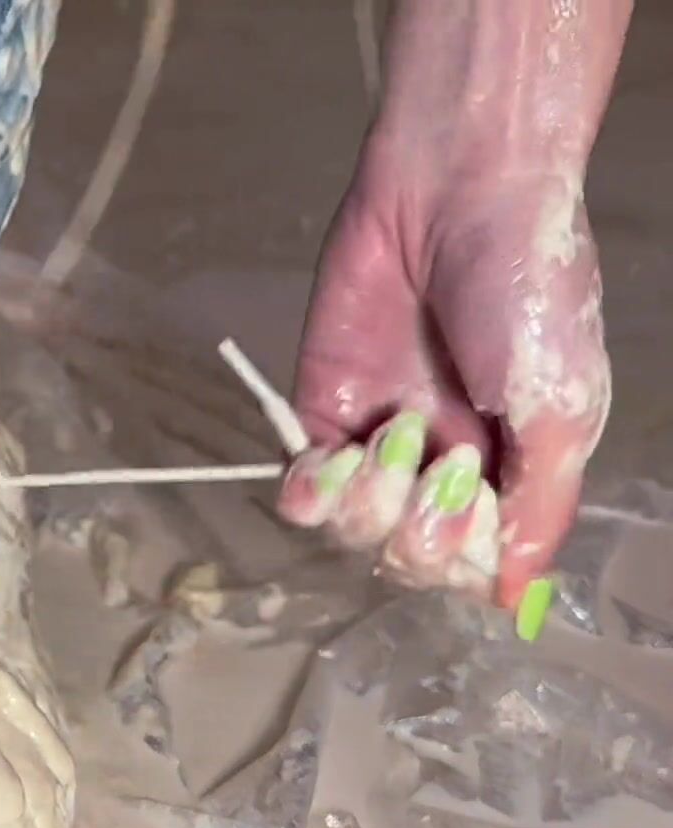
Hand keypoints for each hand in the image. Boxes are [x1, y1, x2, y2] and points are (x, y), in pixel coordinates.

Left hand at [279, 155, 609, 613]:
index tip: (477, 506)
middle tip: (440, 461)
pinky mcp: (321, 409)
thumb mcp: (562, 408)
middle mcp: (442, 467)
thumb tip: (517, 598)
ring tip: (398, 431)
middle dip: (418, 529)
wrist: (458, 194)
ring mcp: (378, 441)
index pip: (472, 564)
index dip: (465, 555)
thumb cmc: (528, 291)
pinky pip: (300, 492)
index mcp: (511, 471)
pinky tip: (330, 458)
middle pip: (408, 557)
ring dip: (369, 501)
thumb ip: (541, 509)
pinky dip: (311, 492)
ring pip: (351, 532)